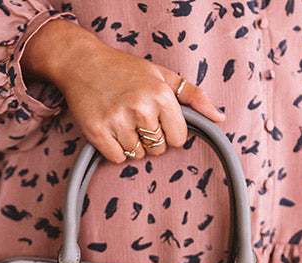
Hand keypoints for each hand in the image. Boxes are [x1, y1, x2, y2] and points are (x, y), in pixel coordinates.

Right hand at [22, 19, 224, 162]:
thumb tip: (219, 117)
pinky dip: (115, 150)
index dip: (169, 132)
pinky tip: (110, 129)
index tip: (157, 119)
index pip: (178, 139)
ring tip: (122, 121)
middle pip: (158, 150)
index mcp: (160, 95)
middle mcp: (140, 108)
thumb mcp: (162, 76)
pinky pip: (117, 159)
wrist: (82, 63)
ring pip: (137, 156)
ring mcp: (117, 121)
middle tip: (135, 117)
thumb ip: (193, 97)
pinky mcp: (97, 133)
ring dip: (132, 144)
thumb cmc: (125, 70)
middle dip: (150, 139)